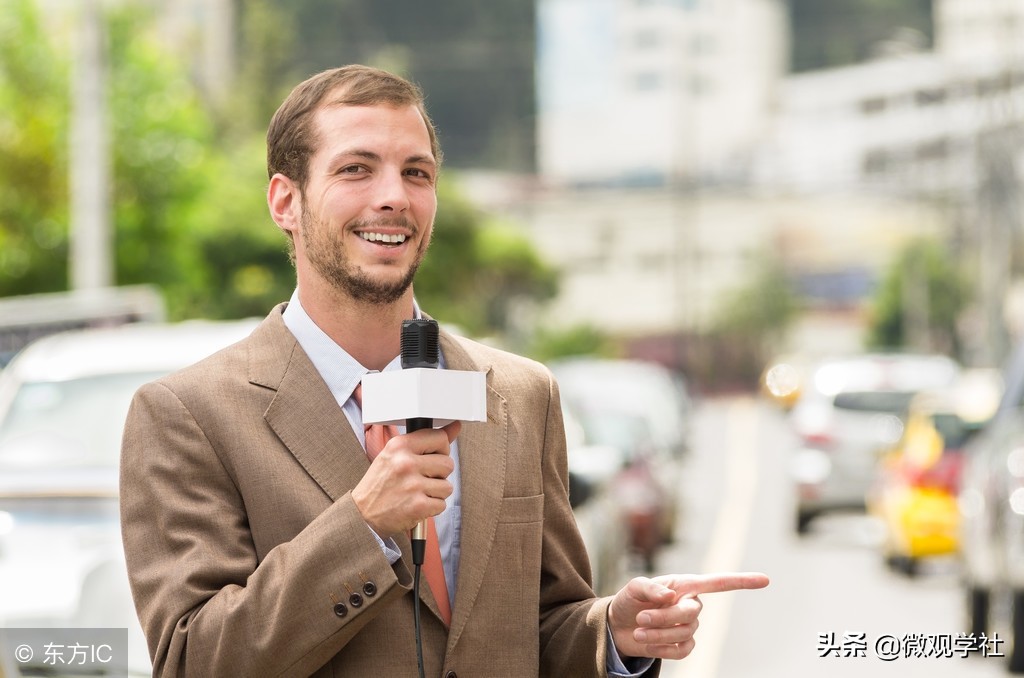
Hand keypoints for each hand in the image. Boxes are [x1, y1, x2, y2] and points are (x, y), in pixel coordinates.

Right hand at [352, 421, 460, 537]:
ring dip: (436, 492)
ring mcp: (413, 485)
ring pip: (447, 486)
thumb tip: (455, 427)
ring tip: (418, 493)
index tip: (434, 456)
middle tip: (421, 479)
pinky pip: (442, 504)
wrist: (362, 515)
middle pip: (448, 463)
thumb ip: (425, 441)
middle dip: (439, 474)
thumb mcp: (395, 455)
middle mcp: (406, 463)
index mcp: (399, 446)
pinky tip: (416, 504)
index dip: (441, 449)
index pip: (440, 437)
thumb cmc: (380, 484)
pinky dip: (432, 508)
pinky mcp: (418, 506)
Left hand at [607, 572, 769, 659]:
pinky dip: (662, 648)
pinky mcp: (682, 645)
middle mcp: (690, 604)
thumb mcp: (634, 588)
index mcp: (684, 585)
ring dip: (659, 633)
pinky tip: (647, 643)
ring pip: (685, 633)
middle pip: (691, 614)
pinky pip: (681, 651)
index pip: (718, 583)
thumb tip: (671, 596)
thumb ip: (651, 587)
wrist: (619, 624)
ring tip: (638, 629)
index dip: (741, 581)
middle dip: (664, 617)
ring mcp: (688, 626)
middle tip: (641, 617)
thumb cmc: (630, 600)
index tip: (765, 580)